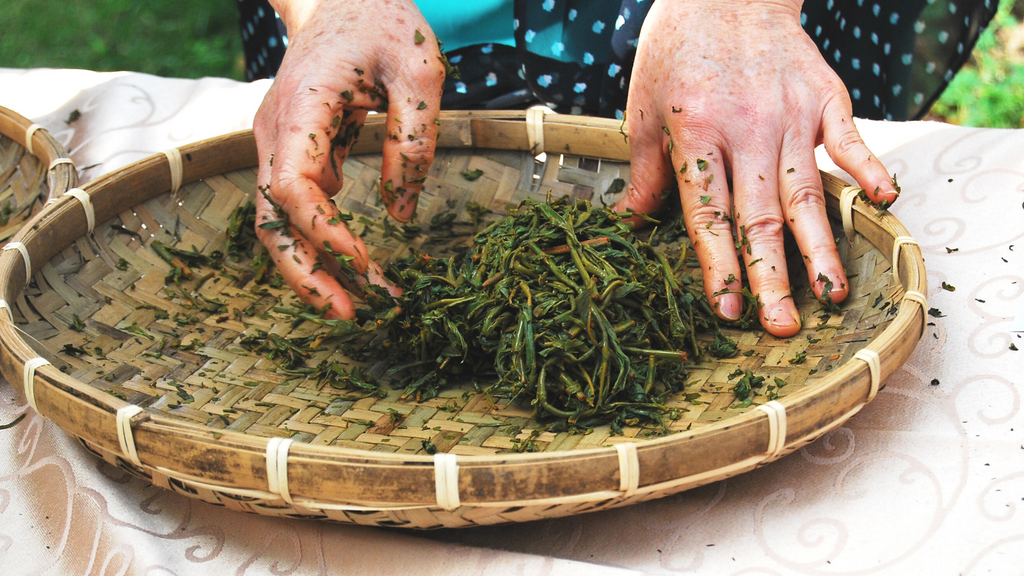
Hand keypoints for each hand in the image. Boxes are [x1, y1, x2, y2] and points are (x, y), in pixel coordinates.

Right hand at [253, 0, 445, 317]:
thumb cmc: (382, 22)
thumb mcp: (419, 70)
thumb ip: (413, 138)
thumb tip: (403, 212)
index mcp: (302, 106)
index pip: (294, 185)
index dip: (323, 232)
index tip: (364, 260)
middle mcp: (276, 130)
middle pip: (271, 218)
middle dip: (304, 273)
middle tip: (350, 314)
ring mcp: (277, 140)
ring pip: (278, 219)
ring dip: (310, 265)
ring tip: (355, 302)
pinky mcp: (292, 148)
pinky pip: (296, 204)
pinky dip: (319, 240)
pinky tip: (356, 263)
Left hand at [617, 0, 898, 336]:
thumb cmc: (676, 50)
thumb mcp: (644, 106)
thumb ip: (644, 170)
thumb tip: (628, 225)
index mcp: (696, 132)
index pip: (708, 212)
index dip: (718, 265)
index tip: (727, 311)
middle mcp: (748, 128)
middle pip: (761, 215)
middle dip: (771, 276)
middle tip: (782, 326)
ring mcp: (792, 114)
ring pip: (807, 191)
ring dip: (821, 246)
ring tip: (832, 293)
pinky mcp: (825, 97)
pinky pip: (850, 138)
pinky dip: (868, 169)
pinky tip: (883, 204)